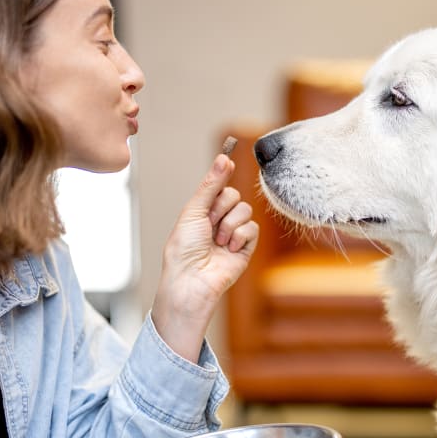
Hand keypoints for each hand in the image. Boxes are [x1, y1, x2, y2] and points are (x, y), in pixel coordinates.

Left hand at [152, 153, 258, 361]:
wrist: (192, 280)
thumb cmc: (184, 249)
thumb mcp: (193, 211)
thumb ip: (211, 185)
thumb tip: (224, 157)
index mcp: (202, 211)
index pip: (220, 186)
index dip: (221, 180)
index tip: (227, 163)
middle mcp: (218, 221)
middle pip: (235, 196)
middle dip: (221, 208)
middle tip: (209, 224)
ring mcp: (233, 234)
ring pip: (245, 211)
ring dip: (229, 224)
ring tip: (217, 241)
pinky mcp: (246, 248)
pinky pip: (253, 229)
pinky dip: (239, 237)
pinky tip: (228, 249)